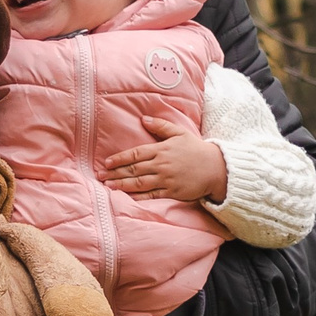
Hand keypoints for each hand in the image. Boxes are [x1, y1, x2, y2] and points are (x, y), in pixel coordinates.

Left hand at [106, 118, 228, 204]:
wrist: (216, 168)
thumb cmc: (196, 149)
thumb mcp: (180, 133)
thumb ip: (161, 126)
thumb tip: (143, 119)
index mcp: (161, 149)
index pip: (135, 154)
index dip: (119, 158)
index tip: (107, 163)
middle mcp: (161, 164)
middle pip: (134, 169)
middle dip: (115, 173)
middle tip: (100, 176)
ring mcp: (166, 179)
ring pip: (140, 183)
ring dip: (122, 185)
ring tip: (108, 186)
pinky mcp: (172, 191)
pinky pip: (152, 195)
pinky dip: (139, 196)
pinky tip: (127, 197)